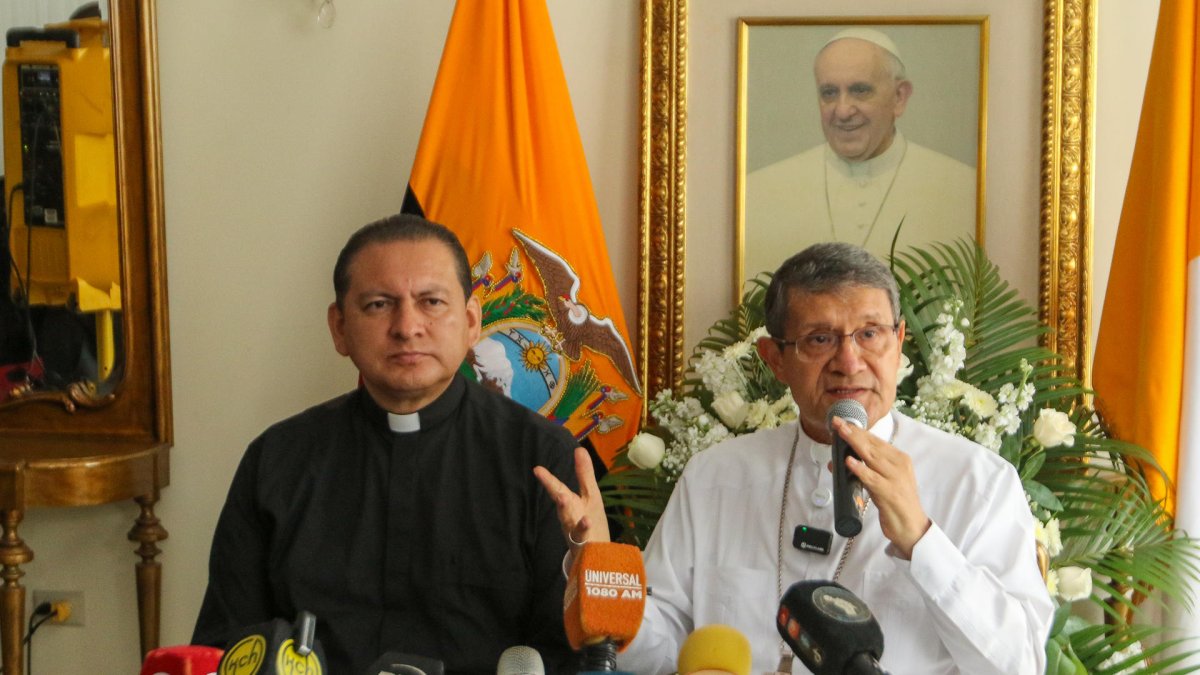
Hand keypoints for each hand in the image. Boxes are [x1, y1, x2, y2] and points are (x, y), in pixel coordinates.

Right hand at [534, 446, 610, 547]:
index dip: (548, 480)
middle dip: (559, 499)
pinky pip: (583, 537)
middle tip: (557, 492)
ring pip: (570, 523)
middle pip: (562, 508)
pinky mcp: (584, 543)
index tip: (537, 470)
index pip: (558, 490)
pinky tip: (587, 521)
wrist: (595, 551)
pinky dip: (583, 529)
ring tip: (564, 501)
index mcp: (571, 503)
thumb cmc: (590, 519)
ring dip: (567, 514)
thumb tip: (579, 449)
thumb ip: (583, 473)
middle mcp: (570, 516)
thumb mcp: (590, 494)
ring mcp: (575, 531)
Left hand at [832, 417, 930, 557]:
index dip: (859, 431)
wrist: (911, 526)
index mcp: (900, 459)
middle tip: (837, 423)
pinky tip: (849, 461)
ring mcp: (895, 479)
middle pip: (872, 445)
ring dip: (854, 443)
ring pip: (871, 457)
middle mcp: (899, 466)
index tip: (843, 422)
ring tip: (841, 433)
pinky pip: (871, 478)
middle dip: (853, 433)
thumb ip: (867, 468)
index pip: (876, 441)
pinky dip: (860, 469)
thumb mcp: (884, 479)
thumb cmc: (896, 502)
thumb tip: (842, 460)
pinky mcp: (889, 493)